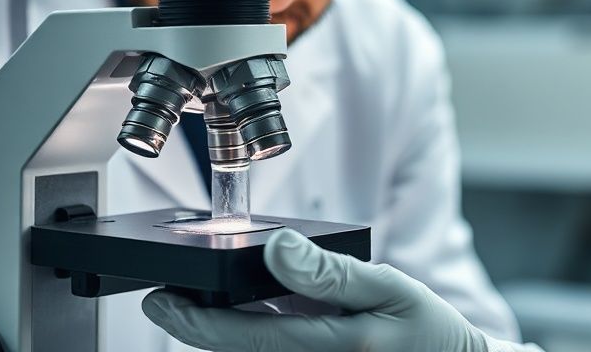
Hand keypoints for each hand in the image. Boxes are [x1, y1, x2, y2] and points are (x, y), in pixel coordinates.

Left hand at [141, 228, 541, 351]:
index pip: (245, 338)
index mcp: (332, 348)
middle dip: (193, 329)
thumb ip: (331, 274)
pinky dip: (247, 337)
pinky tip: (235, 318)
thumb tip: (279, 249)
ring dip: (216, 334)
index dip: (195, 323)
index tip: (160, 302)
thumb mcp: (392, 290)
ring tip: (186, 304)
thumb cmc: (430, 332)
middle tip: (160, 303)